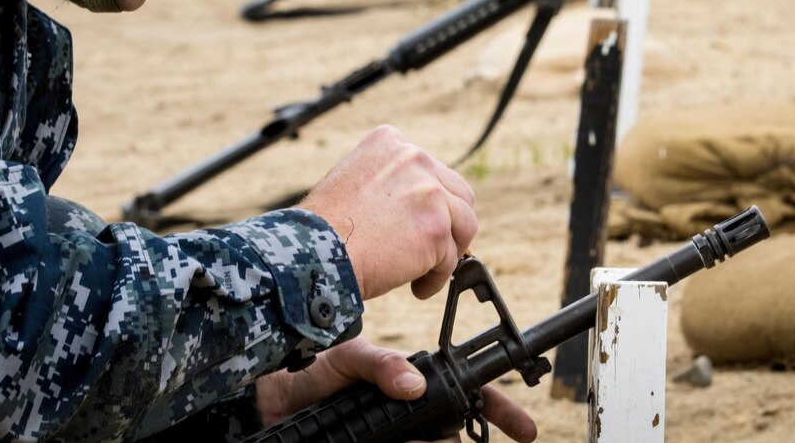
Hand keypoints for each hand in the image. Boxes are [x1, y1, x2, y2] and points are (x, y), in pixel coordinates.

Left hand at [256, 337, 536, 441]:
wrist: (270, 403)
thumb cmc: (311, 375)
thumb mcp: (347, 360)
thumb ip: (380, 366)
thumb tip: (414, 385)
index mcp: (409, 384)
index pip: (462, 395)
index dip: (495, 408)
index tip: (523, 428)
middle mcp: (408, 414)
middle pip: (453, 431)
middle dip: (461, 435)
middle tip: (468, 441)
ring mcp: (393, 436)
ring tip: (406, 439)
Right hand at [300, 125, 477, 299]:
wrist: (311, 251)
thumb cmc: (322, 227)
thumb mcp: (353, 181)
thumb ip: (390, 183)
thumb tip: (421, 207)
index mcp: (391, 142)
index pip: (430, 171)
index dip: (428, 203)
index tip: (414, 224)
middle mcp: (414, 158)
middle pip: (459, 193)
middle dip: (448, 223)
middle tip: (429, 248)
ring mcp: (429, 192)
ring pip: (464, 225)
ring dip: (446, 251)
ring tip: (421, 271)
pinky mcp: (436, 228)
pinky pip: (451, 259)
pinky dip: (436, 278)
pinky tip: (415, 286)